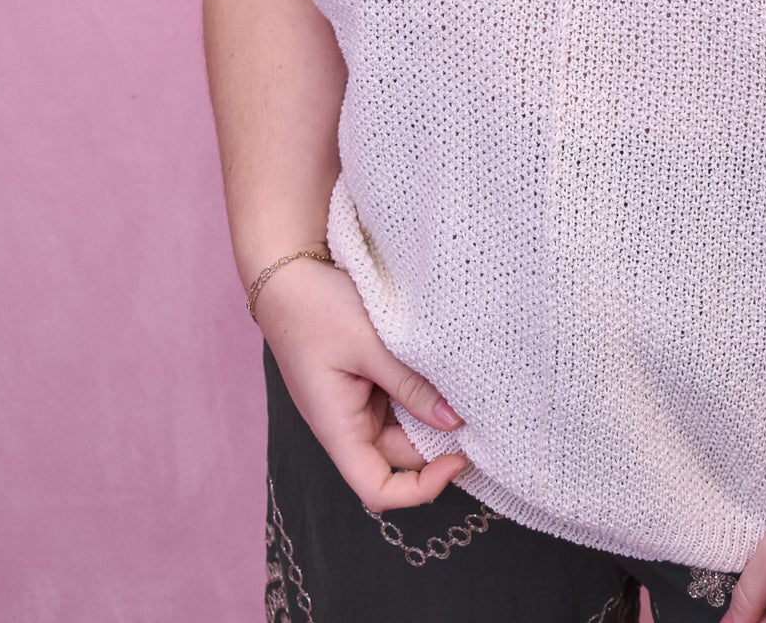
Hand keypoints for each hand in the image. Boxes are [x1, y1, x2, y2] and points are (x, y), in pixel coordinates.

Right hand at [255, 256, 471, 511]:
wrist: (286, 276)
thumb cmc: (317, 310)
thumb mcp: (370, 345)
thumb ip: (411, 385)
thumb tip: (453, 423)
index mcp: (338, 428)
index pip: (378, 489)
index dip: (420, 489)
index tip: (459, 458)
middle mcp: (346, 425)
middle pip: (399, 459)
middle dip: (437, 444)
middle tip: (478, 411)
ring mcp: (355, 404)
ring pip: (403, 428)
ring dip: (431, 416)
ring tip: (464, 388)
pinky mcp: (363, 383)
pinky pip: (398, 402)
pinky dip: (421, 393)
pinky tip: (444, 373)